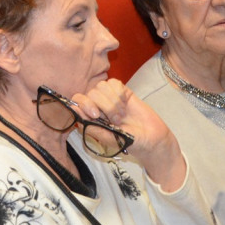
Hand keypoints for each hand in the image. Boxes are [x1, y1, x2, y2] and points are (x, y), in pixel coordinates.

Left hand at [71, 79, 185, 190]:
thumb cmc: (128, 141)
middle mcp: (97, 104)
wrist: (151, 138)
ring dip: (113, 101)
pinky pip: (114, 82)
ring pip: (101, 86)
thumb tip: (74, 109)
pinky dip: (120, 93)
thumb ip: (90, 125)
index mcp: (90, 116)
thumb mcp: (107, 137)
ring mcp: (109, 96)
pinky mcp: (122, 91)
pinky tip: (126, 103)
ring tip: (122, 114)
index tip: (96, 114)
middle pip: (91, 92)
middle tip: (116, 120)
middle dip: (105, 106)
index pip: (77, 100)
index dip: (85, 103)